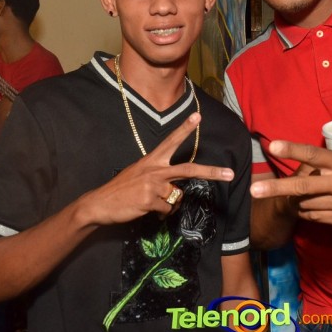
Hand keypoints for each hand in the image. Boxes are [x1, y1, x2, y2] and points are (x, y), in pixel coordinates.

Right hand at [84, 113, 233, 225]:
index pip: (171, 140)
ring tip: (151, 204)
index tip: (198, 116)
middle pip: (189, 170)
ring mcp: (153, 184)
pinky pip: (166, 210)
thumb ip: (159, 176)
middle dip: (212, 172)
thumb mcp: (139, 174)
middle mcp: (155, 169)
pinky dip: (160, 215)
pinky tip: (147, 211)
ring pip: (177, 197)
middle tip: (231, 174)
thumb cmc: (122, 189)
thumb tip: (176, 188)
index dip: (185, 128)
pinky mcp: (150, 200)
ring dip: (168, 205)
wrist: (100, 203)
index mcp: (152, 160)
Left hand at [250, 140, 331, 227]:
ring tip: (294, 196)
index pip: (313, 154)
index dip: (292, 149)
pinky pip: (316, 217)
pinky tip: (310, 206)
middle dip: (276, 188)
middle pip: (302, 187)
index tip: (273, 145)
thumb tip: (307, 164)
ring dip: (296, 201)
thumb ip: (330, 162)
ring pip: (306, 204)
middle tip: (254, 189)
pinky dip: (308, 211)